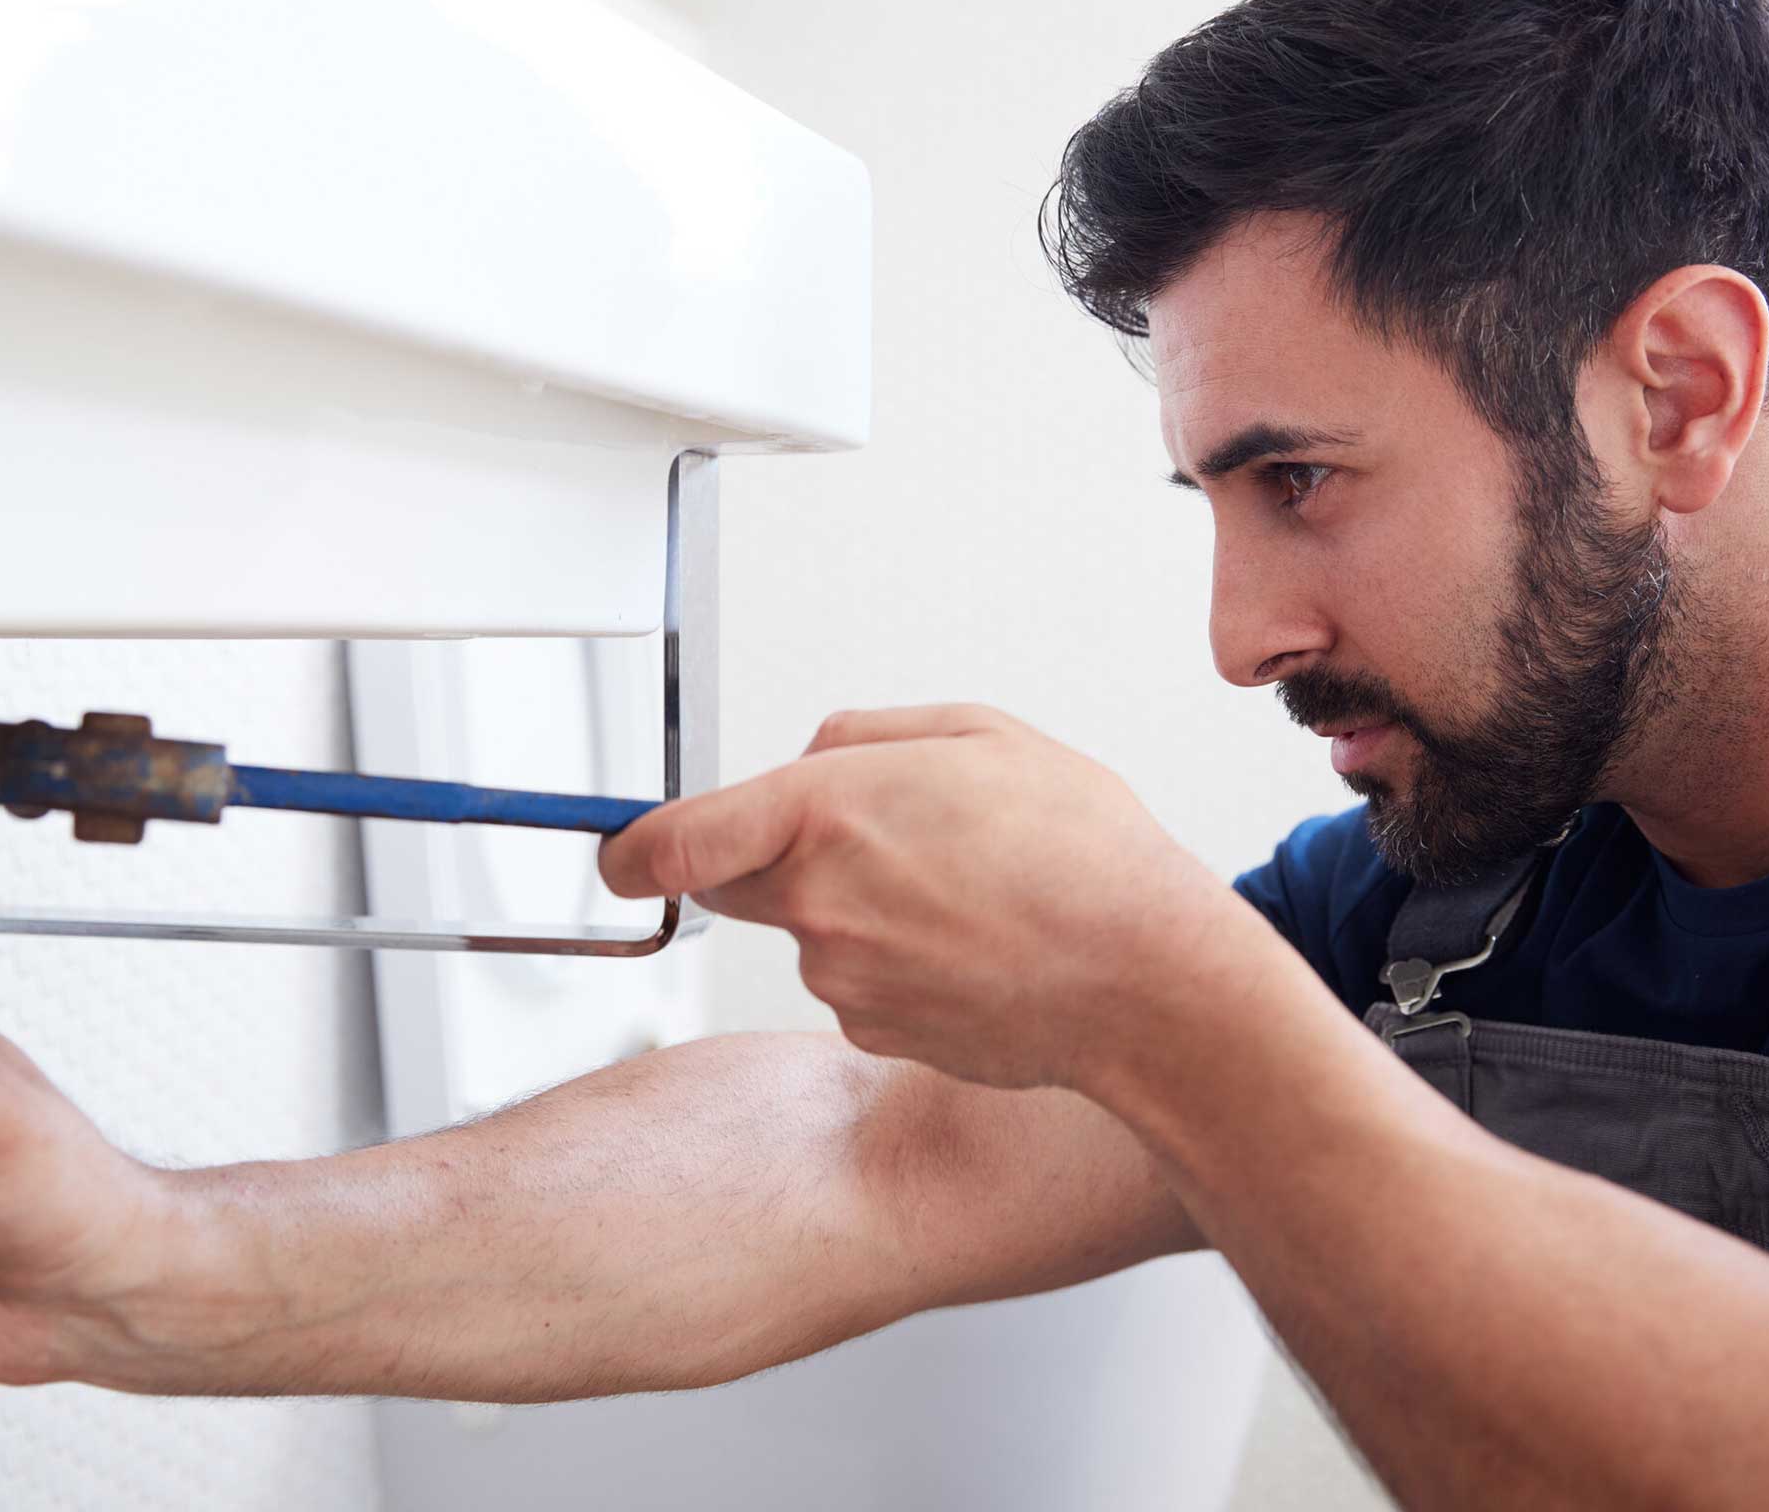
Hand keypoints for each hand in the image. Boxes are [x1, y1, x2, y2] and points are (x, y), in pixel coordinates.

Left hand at [598, 704, 1275, 1092]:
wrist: (1147, 981)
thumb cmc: (1083, 854)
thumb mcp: (981, 734)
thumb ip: (865, 735)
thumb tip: (806, 763)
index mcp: (825, 813)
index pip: (672, 842)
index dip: (631, 847)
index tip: (620, 851)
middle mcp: (815, 905)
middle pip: (736, 884)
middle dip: (780, 860)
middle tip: (882, 843)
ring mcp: (841, 980)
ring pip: (810, 934)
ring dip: (858, 912)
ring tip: (968, 896)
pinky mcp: (873, 1035)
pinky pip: (857, 987)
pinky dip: (898, 967)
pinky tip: (974, 949)